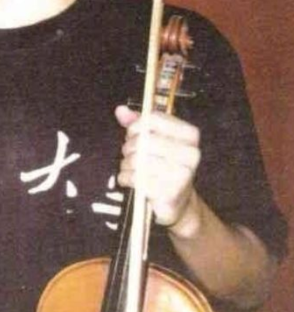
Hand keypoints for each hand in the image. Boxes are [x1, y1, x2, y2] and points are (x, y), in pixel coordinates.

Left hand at [115, 105, 201, 229]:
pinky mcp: (170, 192)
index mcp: (190, 134)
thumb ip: (136, 123)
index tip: (133, 134)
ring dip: (126, 164)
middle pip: (144, 140)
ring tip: (130, 168)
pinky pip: (136, 179)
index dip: (136, 126)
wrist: (177, 201)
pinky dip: (126, 178)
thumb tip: (120, 110)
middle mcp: (191, 153)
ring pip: (138, 160)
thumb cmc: (163, 165)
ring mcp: (182, 174)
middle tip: (129, 154)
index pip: (153, 119)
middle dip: (129, 147)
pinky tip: (130, 180)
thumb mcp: (153, 139)